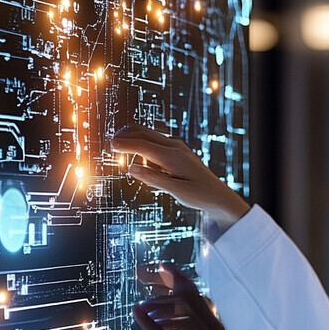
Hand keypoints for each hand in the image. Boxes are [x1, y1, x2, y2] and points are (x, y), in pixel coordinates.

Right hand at [111, 125, 249, 231]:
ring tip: (118, 144)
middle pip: (144, 133)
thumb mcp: (176, 192)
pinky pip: (156, 141)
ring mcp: (177, 147)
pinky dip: (142, 142)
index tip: (110, 145)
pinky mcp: (178, 151)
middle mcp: (175, 147)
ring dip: (133, 137)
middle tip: (110, 142)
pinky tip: (136, 150)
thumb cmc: (199, 195)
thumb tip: (130, 168)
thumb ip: (153, 179)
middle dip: (126, 135)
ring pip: (150, 135)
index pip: (143, 145)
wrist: (218, 195)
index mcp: (173, 156)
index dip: (125, 144)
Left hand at [133, 265, 236, 329]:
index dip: (173, 275)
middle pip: (187, 294)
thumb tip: (163, 310)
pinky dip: (151, 323)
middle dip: (161, 281)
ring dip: (159, 305)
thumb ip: (189, 326)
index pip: (193, 290)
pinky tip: (138, 313)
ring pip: (183, 312)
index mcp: (213, 324)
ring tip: (144, 307)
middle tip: (139, 275)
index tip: (155, 267)